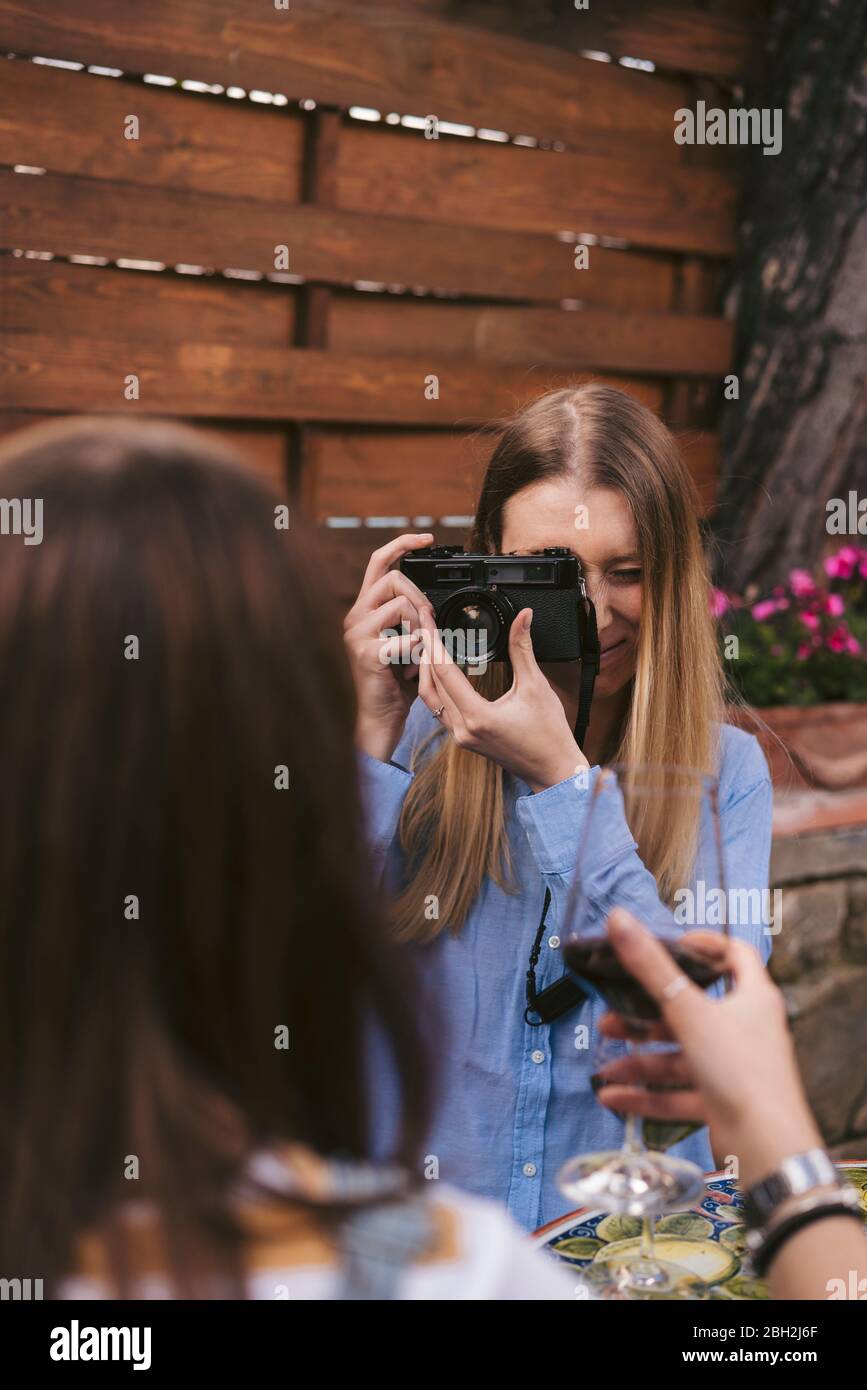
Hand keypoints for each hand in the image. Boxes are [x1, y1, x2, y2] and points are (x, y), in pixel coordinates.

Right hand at [343, 533, 435, 761]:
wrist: (380, 718)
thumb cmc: (394, 683)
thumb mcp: (405, 642)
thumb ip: (411, 619)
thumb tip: (429, 604)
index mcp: (365, 610)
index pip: (378, 562)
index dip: (402, 544)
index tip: (427, 538)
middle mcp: (355, 616)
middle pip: (394, 580)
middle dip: (421, 598)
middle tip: (429, 625)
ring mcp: (358, 634)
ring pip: (401, 604)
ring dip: (421, 625)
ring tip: (419, 649)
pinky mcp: (367, 653)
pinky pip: (405, 636)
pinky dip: (417, 650)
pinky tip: (411, 666)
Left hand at [416, 605, 587, 790]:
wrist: (554, 770)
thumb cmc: (549, 734)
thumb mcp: (536, 686)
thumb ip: (523, 648)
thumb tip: (523, 617)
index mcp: (477, 717)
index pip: (444, 672)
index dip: (434, 642)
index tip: (427, 621)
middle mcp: (463, 729)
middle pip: (430, 684)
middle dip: (425, 651)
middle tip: (422, 624)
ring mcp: (461, 737)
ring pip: (431, 699)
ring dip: (426, 670)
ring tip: (427, 644)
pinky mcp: (464, 739)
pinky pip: (440, 710)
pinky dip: (436, 687)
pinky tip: (439, 670)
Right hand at [594, 910, 821, 1185]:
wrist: (767, 1148)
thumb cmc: (741, 1071)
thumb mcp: (689, 1011)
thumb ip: (650, 967)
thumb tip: (619, 920)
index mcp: (751, 997)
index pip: (733, 955)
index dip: (703, 945)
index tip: (667, 945)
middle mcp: (745, 1029)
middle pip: (692, 1010)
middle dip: (647, 1015)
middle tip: (612, 1013)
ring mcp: (734, 1068)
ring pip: (680, 1056)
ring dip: (640, 1060)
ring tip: (606, 1064)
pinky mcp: (722, 1101)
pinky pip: (678, 1092)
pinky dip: (647, 1094)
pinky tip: (613, 1097)